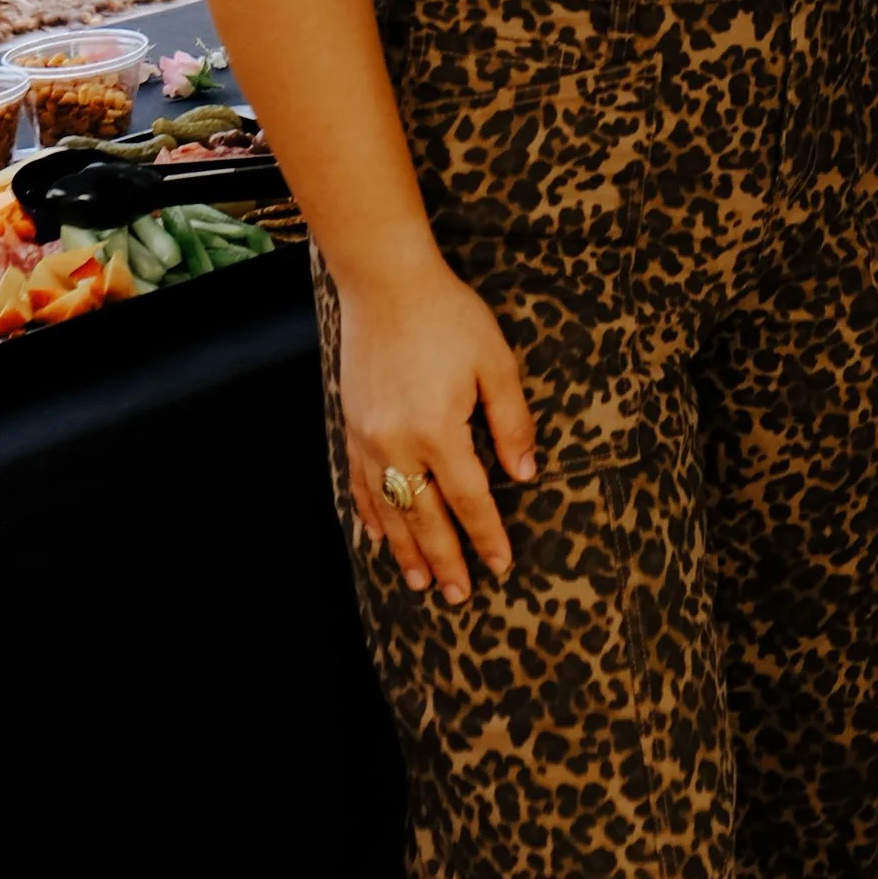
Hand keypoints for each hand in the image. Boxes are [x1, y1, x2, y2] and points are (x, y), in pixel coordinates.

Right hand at [338, 257, 537, 601]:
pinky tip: (378, 536)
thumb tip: (526, 472)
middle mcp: (398, 443)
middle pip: (424, 516)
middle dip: (445, 558)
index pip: (469, 498)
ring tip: (421, 582)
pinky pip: (361, 484)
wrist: (386, 283)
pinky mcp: (352, 425)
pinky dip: (371, 514)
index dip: (486, 535)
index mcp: (439, 429)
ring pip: (389, 508)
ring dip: (405, 548)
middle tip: (458, 595)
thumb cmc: (449, 316)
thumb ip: (511, 421)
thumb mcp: (496, 362)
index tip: (501, 566)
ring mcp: (368, 438)